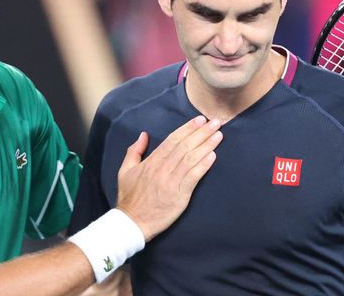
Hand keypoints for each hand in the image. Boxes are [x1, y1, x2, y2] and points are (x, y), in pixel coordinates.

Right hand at [116, 116, 220, 241]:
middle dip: (201, 132)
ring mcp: (171, 182)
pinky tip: (213, 156)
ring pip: (191, 158)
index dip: (187, 129)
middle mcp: (162, 169)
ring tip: (218, 135)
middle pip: (185, 146)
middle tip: (215, 122)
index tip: (200, 119)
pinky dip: (203, 165)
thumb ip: (134, 151)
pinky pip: (193, 177)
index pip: (172, 140)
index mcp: (152, 161)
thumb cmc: (129, 198)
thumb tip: (143, 135)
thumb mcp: (125, 171)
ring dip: (206, 145)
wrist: (132, 222)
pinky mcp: (179, 195)